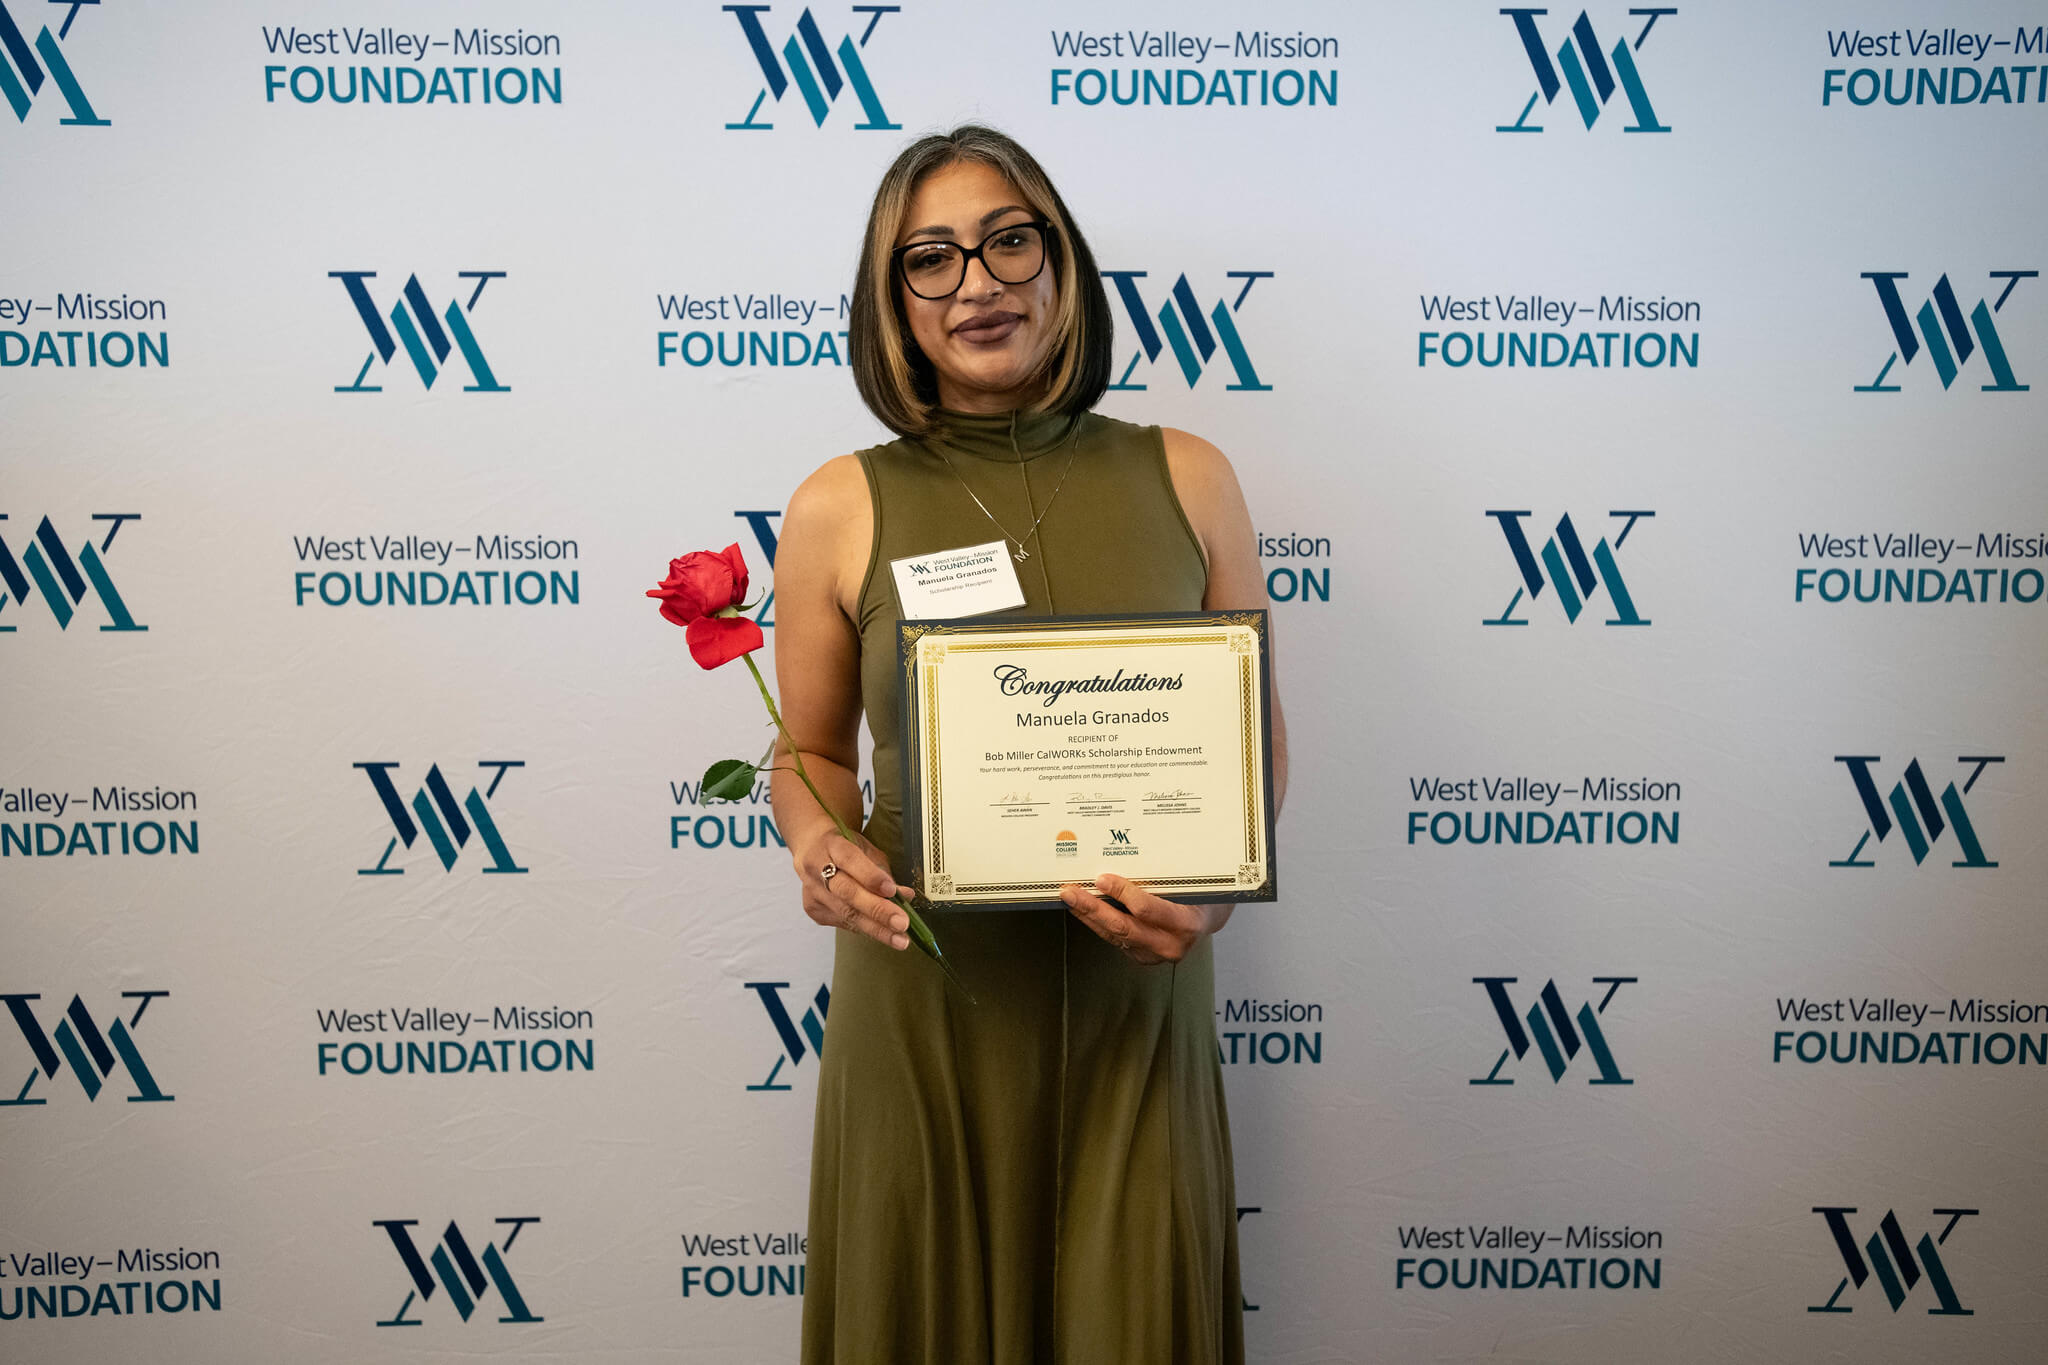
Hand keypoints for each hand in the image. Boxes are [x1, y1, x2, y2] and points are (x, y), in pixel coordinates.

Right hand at [794, 830, 910, 950]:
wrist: (811, 848)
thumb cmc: (844, 849)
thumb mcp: (864, 849)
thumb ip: (882, 872)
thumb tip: (905, 896)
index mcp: (831, 845)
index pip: (850, 860)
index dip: (870, 877)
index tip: (892, 891)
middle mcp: (816, 867)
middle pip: (847, 892)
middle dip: (877, 910)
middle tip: (901, 923)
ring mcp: (812, 890)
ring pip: (846, 913)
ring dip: (876, 928)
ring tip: (899, 939)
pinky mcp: (813, 909)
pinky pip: (844, 922)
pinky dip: (865, 927)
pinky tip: (882, 933)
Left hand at [1060, 872, 1219, 964]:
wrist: (1207, 919)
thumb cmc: (1200, 894)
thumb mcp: (1191, 882)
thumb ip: (1166, 875)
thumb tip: (1129, 851)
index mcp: (1186, 923)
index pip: (1147, 909)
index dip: (1122, 893)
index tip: (1102, 879)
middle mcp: (1170, 944)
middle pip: (1123, 926)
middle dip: (1093, 907)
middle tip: (1071, 892)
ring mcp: (1154, 954)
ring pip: (1114, 935)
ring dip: (1089, 915)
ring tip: (1070, 897)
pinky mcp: (1141, 956)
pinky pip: (1113, 938)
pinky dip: (1096, 922)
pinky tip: (1082, 909)